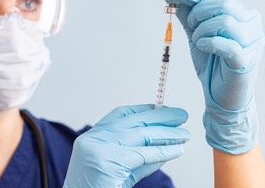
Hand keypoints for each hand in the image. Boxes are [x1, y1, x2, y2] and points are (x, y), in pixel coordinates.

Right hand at [63, 104, 189, 187]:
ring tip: (184, 134)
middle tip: (181, 116)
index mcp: (92, 137)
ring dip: (166, 133)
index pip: (120, 114)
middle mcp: (92, 138)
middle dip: (160, 117)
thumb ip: (139, 157)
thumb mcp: (119, 169)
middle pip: (133, 121)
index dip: (143, 109)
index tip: (161, 107)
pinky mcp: (107, 161)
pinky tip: (177, 150)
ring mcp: (97, 148)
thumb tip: (165, 146)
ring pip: (140, 135)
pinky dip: (163, 151)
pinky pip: (143, 154)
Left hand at [163, 0, 264, 153]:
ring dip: (201, 31)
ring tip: (198, 41)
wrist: (221, 94)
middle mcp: (249, 24)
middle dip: (197, 14)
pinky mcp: (245, 60)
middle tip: (190, 27)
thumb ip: (187, 17)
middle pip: (221, 4)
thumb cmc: (213, 63)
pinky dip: (208, 43)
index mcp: (239, 14)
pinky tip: (202, 47)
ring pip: (224, 21)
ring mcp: (251, 42)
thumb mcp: (197, 35)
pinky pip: (227, 44)